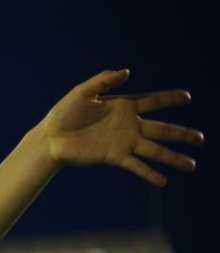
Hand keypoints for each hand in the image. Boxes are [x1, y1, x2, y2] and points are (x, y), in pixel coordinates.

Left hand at [39, 69, 203, 185]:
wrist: (50, 138)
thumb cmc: (63, 113)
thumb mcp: (83, 91)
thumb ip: (104, 80)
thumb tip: (127, 72)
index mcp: (123, 106)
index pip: (153, 101)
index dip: (170, 99)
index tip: (187, 97)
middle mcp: (128, 125)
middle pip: (162, 129)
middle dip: (182, 134)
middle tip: (201, 139)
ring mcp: (123, 142)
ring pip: (154, 150)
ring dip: (173, 157)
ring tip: (191, 165)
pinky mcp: (114, 157)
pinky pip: (136, 165)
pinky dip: (149, 173)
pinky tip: (163, 181)